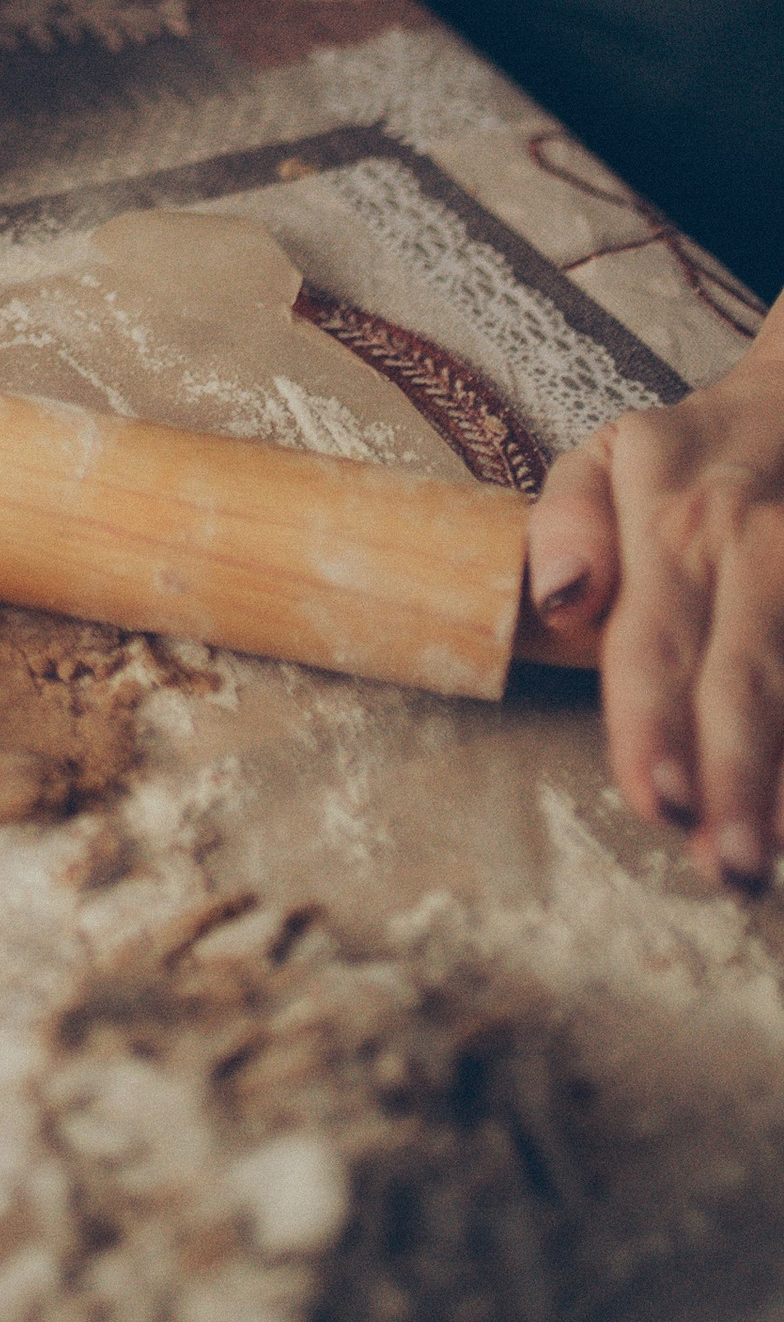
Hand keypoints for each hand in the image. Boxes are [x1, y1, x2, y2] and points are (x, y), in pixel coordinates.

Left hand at [526, 324, 783, 888]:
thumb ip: (568, 524)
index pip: (655, 638)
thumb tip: (558, 602)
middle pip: (746, 678)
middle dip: (738, 778)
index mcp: (676, 522)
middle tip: (728, 866)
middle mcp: (757, 547)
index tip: (655, 799)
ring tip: (767, 858)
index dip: (655, 722)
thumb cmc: (689, 454)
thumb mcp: (606, 455)